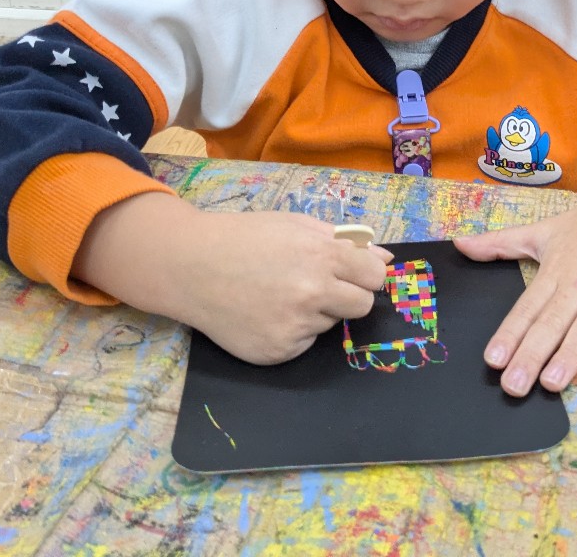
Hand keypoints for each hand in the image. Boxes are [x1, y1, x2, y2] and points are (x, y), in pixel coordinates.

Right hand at [75, 193, 390, 364]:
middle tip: (320, 285)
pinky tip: (267, 312)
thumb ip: (345, 241)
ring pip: (331, 323)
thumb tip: (385, 258)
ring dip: (317, 311)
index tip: (355, 273)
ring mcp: (295, 326)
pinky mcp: (278, 351)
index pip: (376, 277)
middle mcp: (313, 294)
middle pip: (363, 306)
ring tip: (281, 293)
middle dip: (349, 295)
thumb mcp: (296, 225)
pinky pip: (305, 342)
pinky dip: (294, 330)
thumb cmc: (246, 238)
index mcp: (323, 256)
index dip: (367, 274)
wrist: (191, 266)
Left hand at [454, 157, 576, 396]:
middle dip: (533, 353)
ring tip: (552, 383)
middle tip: (514, 386)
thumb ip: (500, 243)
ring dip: (571, 354)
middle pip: (554, 320)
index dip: (510, 332)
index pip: (528, 306)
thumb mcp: (544, 230)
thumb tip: (458, 244)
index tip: (493, 359)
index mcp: (556, 269)